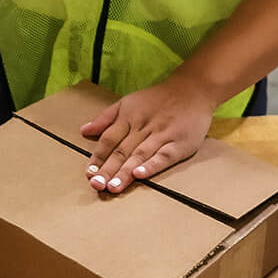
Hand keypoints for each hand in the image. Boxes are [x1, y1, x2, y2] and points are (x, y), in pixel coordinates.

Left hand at [79, 75, 215, 193]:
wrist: (193, 89)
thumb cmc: (158, 99)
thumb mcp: (128, 101)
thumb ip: (106, 117)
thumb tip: (84, 131)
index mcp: (129, 117)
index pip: (109, 139)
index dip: (98, 157)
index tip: (89, 173)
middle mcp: (143, 127)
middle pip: (122, 150)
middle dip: (108, 169)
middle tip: (97, 185)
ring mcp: (162, 135)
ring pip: (140, 155)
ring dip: (125, 172)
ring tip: (113, 187)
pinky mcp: (180, 143)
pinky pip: (164, 156)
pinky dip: (152, 165)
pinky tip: (140, 175)